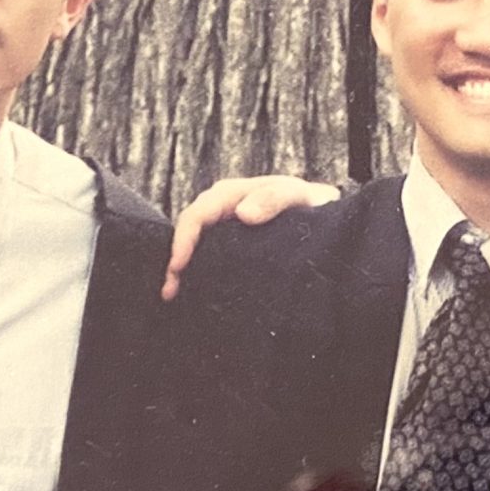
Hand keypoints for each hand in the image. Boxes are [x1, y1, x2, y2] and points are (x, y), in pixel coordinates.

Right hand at [163, 174, 339, 298]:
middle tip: (169, 292)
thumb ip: (274, 199)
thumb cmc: (307, 202)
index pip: (196, 215)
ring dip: (180, 269)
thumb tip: (242, 214)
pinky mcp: (227, 244)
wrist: (320, 214)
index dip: (183, 241)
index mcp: (229, 194)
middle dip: (175, 260)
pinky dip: (195, 271)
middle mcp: (219, 209)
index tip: (178, 267)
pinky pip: (205, 255)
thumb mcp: (295, 196)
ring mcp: (221, 227)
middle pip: (187, 232)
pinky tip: (191, 291)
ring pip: (192, 246)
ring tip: (172, 296)